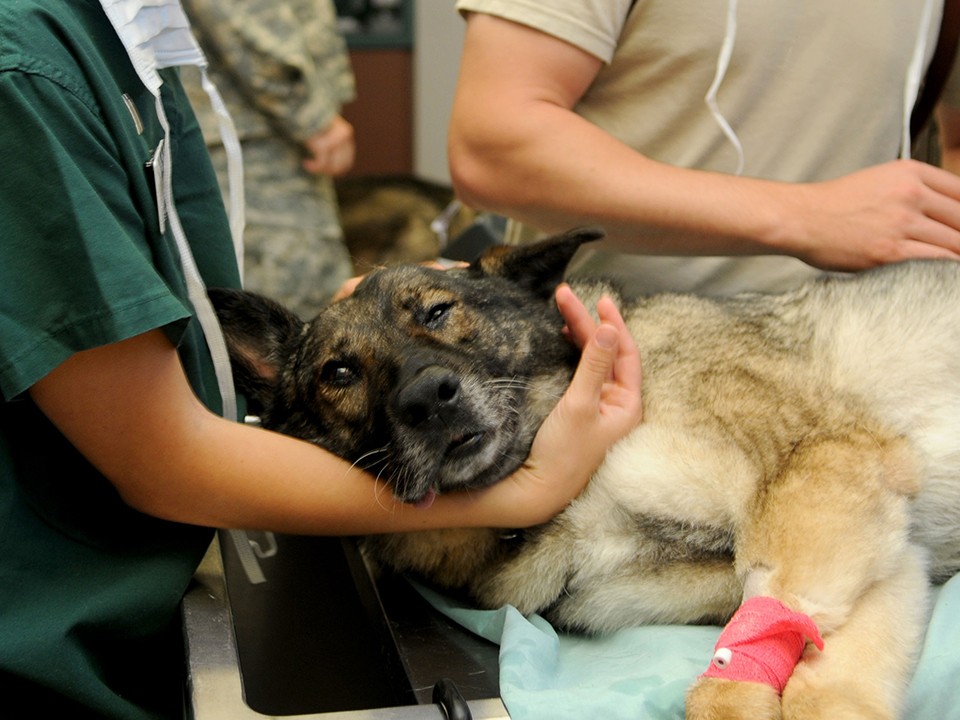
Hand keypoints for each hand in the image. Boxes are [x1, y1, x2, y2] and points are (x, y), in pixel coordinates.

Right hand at [301, 114, 354, 176]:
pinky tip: (305, 163)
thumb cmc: (307, 117)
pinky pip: (321, 163)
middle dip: (326, 171)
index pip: (346, 162)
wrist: (296, 103)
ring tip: (307, 164)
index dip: (334, 170)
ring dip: (318, 169)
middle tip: (312, 167)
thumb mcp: (323, 129)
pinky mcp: (324, 143)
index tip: (320, 168)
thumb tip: (331, 166)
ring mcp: (336, 139)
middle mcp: (345, 135)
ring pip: (331, 166)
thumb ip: (330, 143)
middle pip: (340, 166)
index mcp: (346, 133)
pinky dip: (313, 166)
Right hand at [487, 286, 642, 526]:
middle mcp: (616, 406)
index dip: (613, 324)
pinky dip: (572, 354)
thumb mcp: (579, 405)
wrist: (535, 491)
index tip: (599, 299)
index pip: (626, 353)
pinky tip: (562, 340)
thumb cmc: (562, 454)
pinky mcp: (578, 414)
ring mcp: (597, 410)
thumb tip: (609, 329)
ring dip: (580, 336)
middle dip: (588, 323)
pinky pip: (581, 374)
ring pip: (593, 361)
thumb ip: (593, 365)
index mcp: (628, 406)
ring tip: (563, 311)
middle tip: (565, 295)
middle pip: (606, 353)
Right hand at [789, 159, 959, 270]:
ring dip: (958, 253)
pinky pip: (936, 261)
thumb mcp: (878, 181)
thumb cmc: (832, 204)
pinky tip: (947, 274)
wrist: (800, 218)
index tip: (959, 225)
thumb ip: (911, 190)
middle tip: (959, 245)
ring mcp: (901, 223)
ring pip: (954, 241)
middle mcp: (910, 194)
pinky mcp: (891, 251)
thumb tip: (939, 211)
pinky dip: (947, 268)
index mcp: (910, 173)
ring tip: (956, 260)